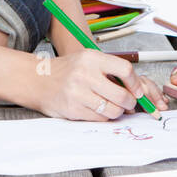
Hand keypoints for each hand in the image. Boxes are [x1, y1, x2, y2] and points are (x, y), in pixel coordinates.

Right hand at [32, 49, 169, 121]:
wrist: (39, 80)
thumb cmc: (68, 71)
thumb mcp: (88, 60)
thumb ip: (110, 70)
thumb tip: (137, 89)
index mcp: (91, 58)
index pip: (125, 69)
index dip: (135, 83)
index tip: (137, 91)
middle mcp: (85, 74)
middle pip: (122, 95)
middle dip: (129, 103)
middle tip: (127, 103)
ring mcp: (78, 93)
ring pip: (113, 110)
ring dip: (116, 111)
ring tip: (111, 106)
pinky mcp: (74, 109)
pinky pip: (99, 119)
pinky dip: (103, 117)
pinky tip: (97, 109)